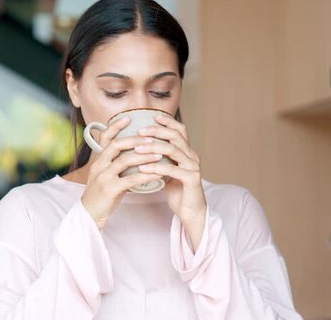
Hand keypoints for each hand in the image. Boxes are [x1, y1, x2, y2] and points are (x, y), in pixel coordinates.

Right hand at [82, 117, 164, 229]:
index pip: (105, 138)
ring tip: (160, 154)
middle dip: (136, 140)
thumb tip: (135, 153)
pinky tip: (158, 174)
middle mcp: (99, 165)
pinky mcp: (110, 189)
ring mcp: (103, 177)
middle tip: (152, 138)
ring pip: (124, 160)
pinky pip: (130, 179)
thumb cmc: (102, 194)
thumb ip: (116, 164)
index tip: (128, 118)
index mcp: (98, 160)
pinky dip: (146, 175)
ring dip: (144, 156)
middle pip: (116, 145)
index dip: (115, 127)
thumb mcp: (106, 175)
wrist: (90, 215)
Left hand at [135, 115, 206, 250]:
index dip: (167, 122)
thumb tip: (142, 148)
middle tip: (140, 131)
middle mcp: (192, 156)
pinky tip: (142, 168)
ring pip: (173, 150)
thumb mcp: (168, 171)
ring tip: (137, 148)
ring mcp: (193, 167)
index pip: (180, 130)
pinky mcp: (191, 179)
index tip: (152, 117)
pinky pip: (172, 169)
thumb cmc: (178, 192)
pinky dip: (156, 167)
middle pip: (175, 136)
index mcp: (187, 152)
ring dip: (153, 147)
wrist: (191, 212)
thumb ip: (161, 159)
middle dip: (156, 131)